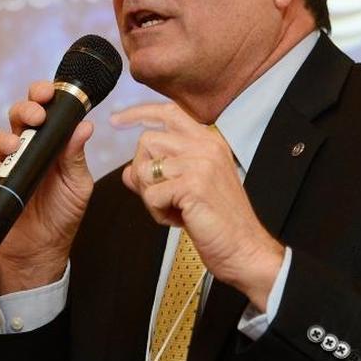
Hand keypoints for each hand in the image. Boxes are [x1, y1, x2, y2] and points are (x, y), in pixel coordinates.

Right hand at [0, 81, 95, 294]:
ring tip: (15, 147)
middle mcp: (27, 148)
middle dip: (24, 109)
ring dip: (6, 139)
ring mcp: (7, 165)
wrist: (43, 249)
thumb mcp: (77, 184)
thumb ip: (76, 156)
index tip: (48, 92)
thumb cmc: (64, 213)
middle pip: (18, 117)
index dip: (43, 95)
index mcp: (50, 142)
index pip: (44, 109)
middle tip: (35, 116)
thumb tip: (85, 125)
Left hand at [112, 102, 283, 309]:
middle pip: (147, 141)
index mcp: (208, 142)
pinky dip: (158, 213)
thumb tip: (128, 171)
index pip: (169, 112)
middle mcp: (205, 146)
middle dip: (143, 172)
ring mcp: (200, 164)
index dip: (138, 113)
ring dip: (150, 196)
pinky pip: (151, 195)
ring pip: (144, 169)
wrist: (245, 248)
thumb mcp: (189, 189)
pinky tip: (179, 219)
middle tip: (162, 196)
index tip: (116, 119)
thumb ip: (159, 175)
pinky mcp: (192, 185)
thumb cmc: (220, 221)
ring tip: (174, 209)